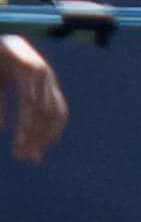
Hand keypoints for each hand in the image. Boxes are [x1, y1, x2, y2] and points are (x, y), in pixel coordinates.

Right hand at [1, 37, 61, 163]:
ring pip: (41, 107)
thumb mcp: (0, 86)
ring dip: (31, 129)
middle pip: (51, 114)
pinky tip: (20, 125)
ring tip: (20, 146)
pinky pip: (30, 91)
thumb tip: (3, 130)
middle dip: (39, 138)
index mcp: (42, 84)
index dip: (47, 136)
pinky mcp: (30, 64)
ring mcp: (40, 71)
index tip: (36, 156)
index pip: (53, 115)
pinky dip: (28, 108)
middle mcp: (46, 79)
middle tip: (28, 158)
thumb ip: (2, 107)